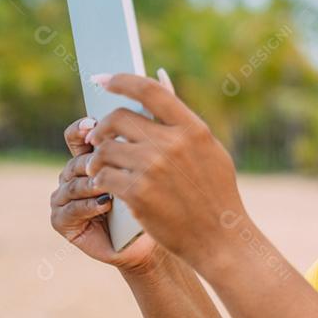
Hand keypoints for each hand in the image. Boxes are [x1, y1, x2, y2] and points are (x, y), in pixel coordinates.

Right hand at [50, 116, 160, 275]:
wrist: (166, 238)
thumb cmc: (167, 197)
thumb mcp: (164, 156)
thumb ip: (158, 120)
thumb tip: (163, 77)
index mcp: (96, 155)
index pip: (81, 133)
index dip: (84, 127)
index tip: (92, 123)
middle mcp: (76, 174)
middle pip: (76, 156)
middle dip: (94, 158)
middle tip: (108, 160)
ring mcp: (66, 197)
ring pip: (71, 180)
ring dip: (92, 182)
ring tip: (110, 185)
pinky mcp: (63, 222)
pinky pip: (68, 209)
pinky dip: (87, 205)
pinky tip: (105, 204)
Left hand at [82, 69, 247, 269]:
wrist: (220, 237)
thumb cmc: (216, 195)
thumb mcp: (211, 153)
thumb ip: (184, 125)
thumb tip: (158, 86)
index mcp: (193, 130)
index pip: (149, 91)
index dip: (121, 80)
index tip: (102, 79)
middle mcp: (172, 144)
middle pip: (119, 118)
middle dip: (102, 127)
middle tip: (97, 136)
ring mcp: (153, 168)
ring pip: (105, 149)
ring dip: (98, 157)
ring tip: (100, 166)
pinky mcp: (137, 193)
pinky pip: (103, 176)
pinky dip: (100, 180)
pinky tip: (105, 186)